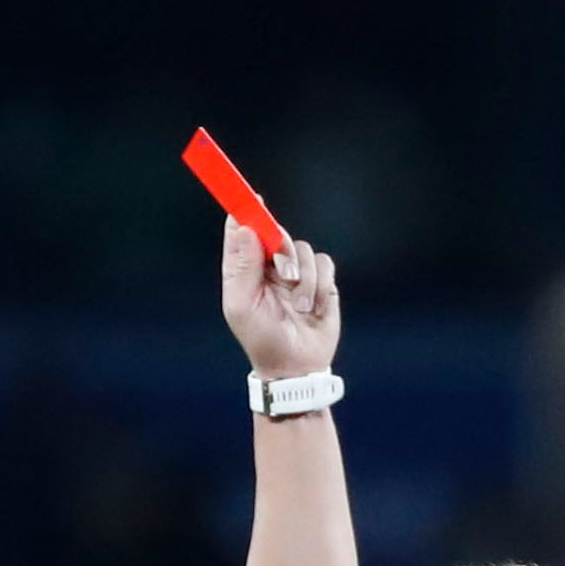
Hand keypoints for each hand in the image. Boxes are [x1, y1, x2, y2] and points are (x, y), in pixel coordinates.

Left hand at [223, 218, 340, 380]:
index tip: (252, 198)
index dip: (245, 210)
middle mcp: (268, 266)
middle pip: (276, 232)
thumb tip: (242, 228)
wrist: (296, 367)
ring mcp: (295, 272)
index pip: (240, 230)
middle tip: (283, 274)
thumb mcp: (243, 306)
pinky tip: (313, 307)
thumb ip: (242, 267)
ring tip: (299, 307)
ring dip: (303, 279)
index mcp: (244, 269)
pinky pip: (323, 264)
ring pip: (302, 249)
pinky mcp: (320, 281)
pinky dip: (320, 285)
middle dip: (283, 251)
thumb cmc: (263, 340)